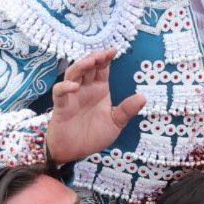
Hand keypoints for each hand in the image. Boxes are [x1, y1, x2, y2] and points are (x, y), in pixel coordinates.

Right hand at [46, 49, 146, 163]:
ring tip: (90, 62)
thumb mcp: (115, 123)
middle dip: (94, 58)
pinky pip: (59, 92)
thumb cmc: (92, 135)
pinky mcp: (61, 105)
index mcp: (99, 89)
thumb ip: (126, 110)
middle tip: (102, 55)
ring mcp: (72, 95)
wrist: (74, 152)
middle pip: (87, 67)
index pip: (102, 69)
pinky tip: (74, 86)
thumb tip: (143, 97)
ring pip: (73, 74)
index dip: (106, 58)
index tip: (114, 50)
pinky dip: (65, 87)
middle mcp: (85, 88)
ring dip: (80, 66)